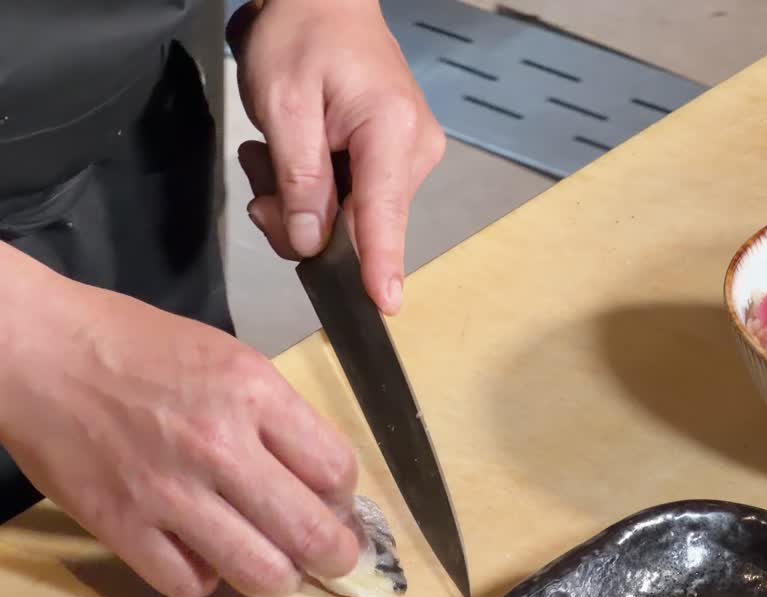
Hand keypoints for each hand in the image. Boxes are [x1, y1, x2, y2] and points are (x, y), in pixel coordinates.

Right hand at [0, 249, 359, 596]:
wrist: (38, 350)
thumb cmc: (137, 346)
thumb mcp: (230, 358)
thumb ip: (278, 417)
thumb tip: (318, 480)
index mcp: (254, 394)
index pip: (337, 470)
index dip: (346, 496)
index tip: (337, 503)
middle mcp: (219, 446)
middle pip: (310, 533)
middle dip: (335, 555)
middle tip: (332, 557)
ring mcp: (168, 491)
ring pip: (260, 572)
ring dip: (278, 577)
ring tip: (274, 564)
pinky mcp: (119, 525)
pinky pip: (188, 583)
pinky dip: (204, 579)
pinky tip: (203, 555)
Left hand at [227, 0, 445, 314]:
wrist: (322, 1)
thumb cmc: (301, 37)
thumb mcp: (283, 105)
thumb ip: (299, 178)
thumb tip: (309, 241)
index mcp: (391, 130)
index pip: (383, 211)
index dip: (380, 263)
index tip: (385, 306)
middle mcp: (415, 148)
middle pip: (361, 222)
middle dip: (304, 219)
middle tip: (262, 180)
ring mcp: (411, 155)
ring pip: (352, 217)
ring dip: (303, 202)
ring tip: (275, 155)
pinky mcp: (398, 158)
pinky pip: (353, 200)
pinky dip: (316, 191)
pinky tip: (296, 157)